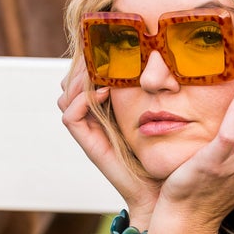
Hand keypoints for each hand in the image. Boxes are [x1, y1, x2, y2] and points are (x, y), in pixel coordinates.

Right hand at [58, 65, 163, 220]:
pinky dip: (82, 99)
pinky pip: (70, 115)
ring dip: (81, 78)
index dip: (91, 57)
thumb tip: (160, 59)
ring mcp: (89, 130)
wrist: (161, 190)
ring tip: (102, 66)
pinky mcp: (89, 144)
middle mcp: (94, 117)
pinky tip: (104, 89)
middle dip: (83, 63)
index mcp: (108, 107)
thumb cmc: (167, 153)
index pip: (86, 74)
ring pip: (66, 94)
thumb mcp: (160, 112)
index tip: (110, 43)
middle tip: (101, 50)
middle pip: (71, 81)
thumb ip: (155, 90)